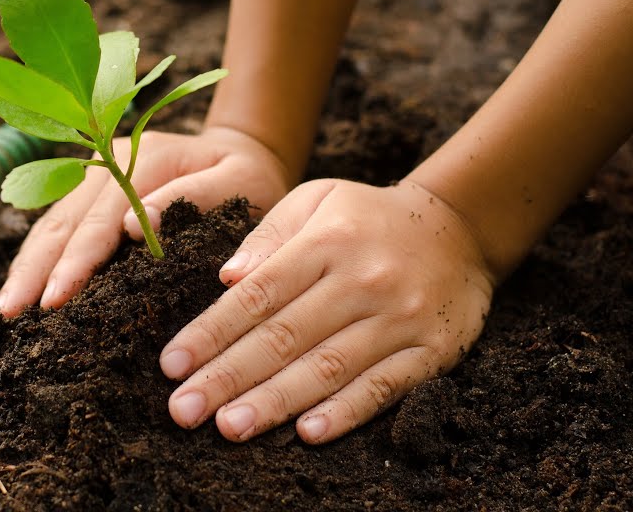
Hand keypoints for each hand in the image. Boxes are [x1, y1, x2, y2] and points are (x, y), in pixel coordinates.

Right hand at [0, 126, 291, 316]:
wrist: (243, 151)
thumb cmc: (249, 177)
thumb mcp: (239, 182)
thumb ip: (195, 197)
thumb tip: (137, 226)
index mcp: (144, 159)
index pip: (101, 219)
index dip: (76, 261)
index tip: (56, 299)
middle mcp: (107, 163)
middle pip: (61, 223)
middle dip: (32, 273)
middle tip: (6, 318)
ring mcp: (91, 176)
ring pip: (48, 226)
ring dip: (23, 270)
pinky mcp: (87, 194)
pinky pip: (53, 230)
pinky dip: (33, 262)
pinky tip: (16, 294)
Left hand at [160, 178, 496, 443]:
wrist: (460, 228)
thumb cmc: (368, 218)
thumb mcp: (317, 199)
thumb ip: (268, 235)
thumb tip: (226, 278)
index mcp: (326, 242)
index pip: (258, 295)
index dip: (211, 332)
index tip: (172, 364)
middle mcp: (362, 281)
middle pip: (284, 337)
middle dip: (228, 376)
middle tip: (183, 411)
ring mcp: (399, 318)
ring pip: (328, 367)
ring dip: (275, 402)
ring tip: (229, 427)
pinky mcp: (432, 350)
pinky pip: (383, 387)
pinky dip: (347, 412)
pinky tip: (309, 433)